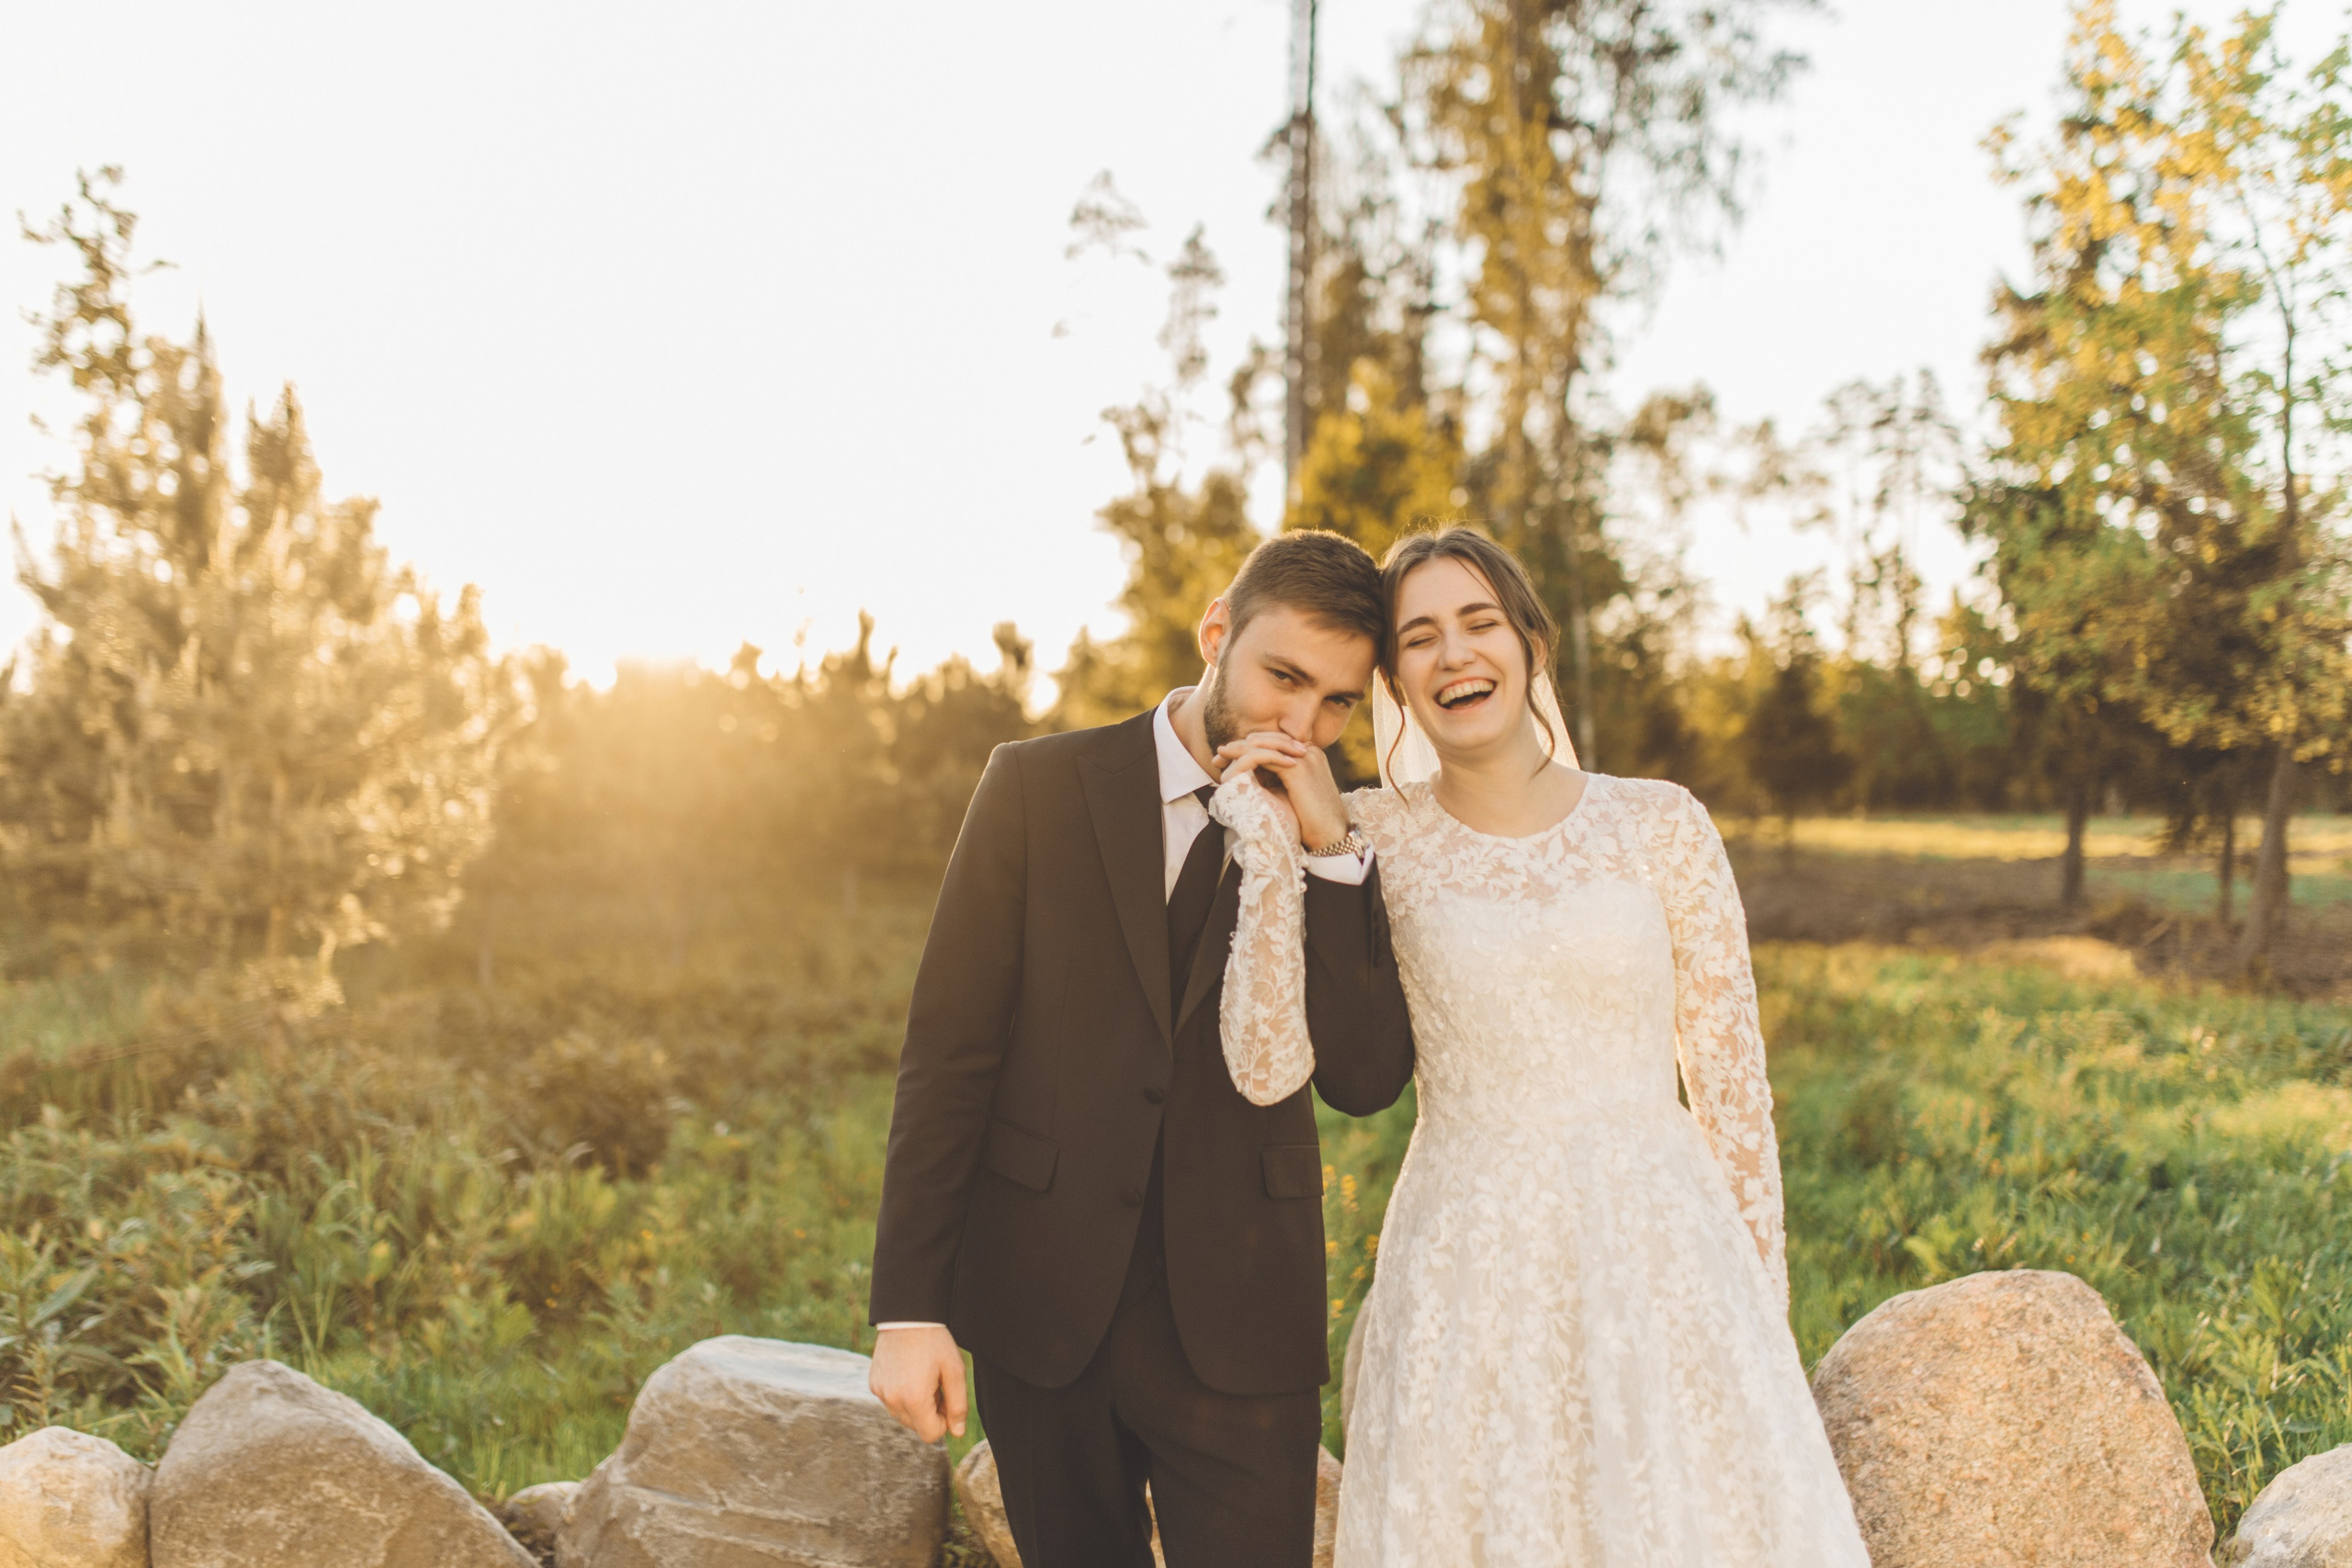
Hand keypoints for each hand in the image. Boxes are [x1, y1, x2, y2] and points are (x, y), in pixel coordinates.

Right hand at [868, 1325, 966, 1441]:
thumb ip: (958, 1405)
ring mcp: (880, 1393)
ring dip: (915, 1406)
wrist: (906, 1316)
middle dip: (929, 1413)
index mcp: (915, 1399)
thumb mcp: (955, 1371)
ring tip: (922, 1378)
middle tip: (936, 1385)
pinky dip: (901, 1396)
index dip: (944, 1421)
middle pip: (916, 1427)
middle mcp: (893, 1400)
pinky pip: (891, 1402)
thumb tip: (957, 1432)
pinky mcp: (873, 1384)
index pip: (931, 1435)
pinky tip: (908, 1373)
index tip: (947, 1399)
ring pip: (902, 1417)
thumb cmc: (934, 1342)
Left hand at [1214, 732, 1349, 850]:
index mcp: (1309, 756)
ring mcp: (1305, 758)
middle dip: (1243, 744)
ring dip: (1241, 748)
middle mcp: (1308, 751)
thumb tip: (1257, 777)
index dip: (1252, 747)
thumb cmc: (1313, 820)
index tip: (1231, 755)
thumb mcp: (1295, 793)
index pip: (1276, 743)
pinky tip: (1234, 763)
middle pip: (1270, 739)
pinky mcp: (1298, 769)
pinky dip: (1248, 759)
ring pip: (1266, 745)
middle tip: (1221, 752)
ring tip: (1222, 753)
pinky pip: (1268, 757)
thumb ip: (1280, 780)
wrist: (1331, 835)